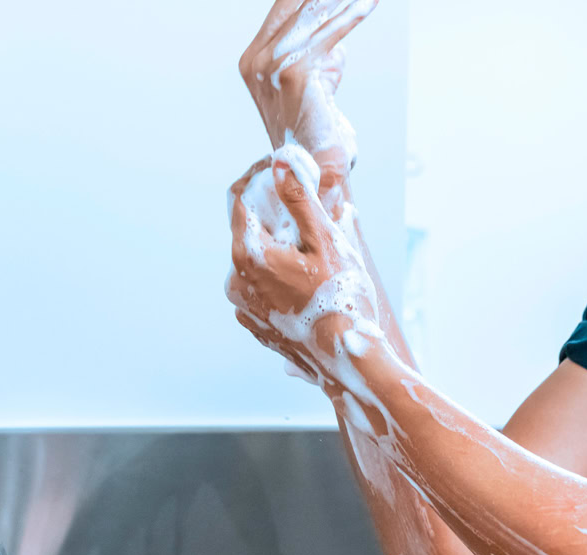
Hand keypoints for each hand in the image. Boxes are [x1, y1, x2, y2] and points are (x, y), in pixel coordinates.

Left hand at [227, 152, 383, 390]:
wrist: (349, 361)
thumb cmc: (342, 298)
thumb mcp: (325, 239)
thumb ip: (299, 198)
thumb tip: (278, 162)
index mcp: (248, 254)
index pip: (240, 201)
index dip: (262, 181)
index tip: (286, 175)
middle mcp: (236, 281)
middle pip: (250, 232)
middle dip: (278, 220)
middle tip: (313, 219)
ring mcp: (243, 306)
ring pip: (258, 262)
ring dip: (282, 251)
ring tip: (319, 259)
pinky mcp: (255, 325)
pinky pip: (262, 289)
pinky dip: (281, 280)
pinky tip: (310, 286)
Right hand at [240, 0, 377, 192]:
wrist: (316, 174)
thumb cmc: (319, 132)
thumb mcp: (316, 82)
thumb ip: (320, 56)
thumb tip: (336, 40)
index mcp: (254, 60)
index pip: (285, 9)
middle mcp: (256, 61)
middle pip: (294, 5)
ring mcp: (271, 66)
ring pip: (313, 15)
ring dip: (340, 0)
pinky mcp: (294, 73)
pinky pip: (330, 34)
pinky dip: (352, 15)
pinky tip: (369, 2)